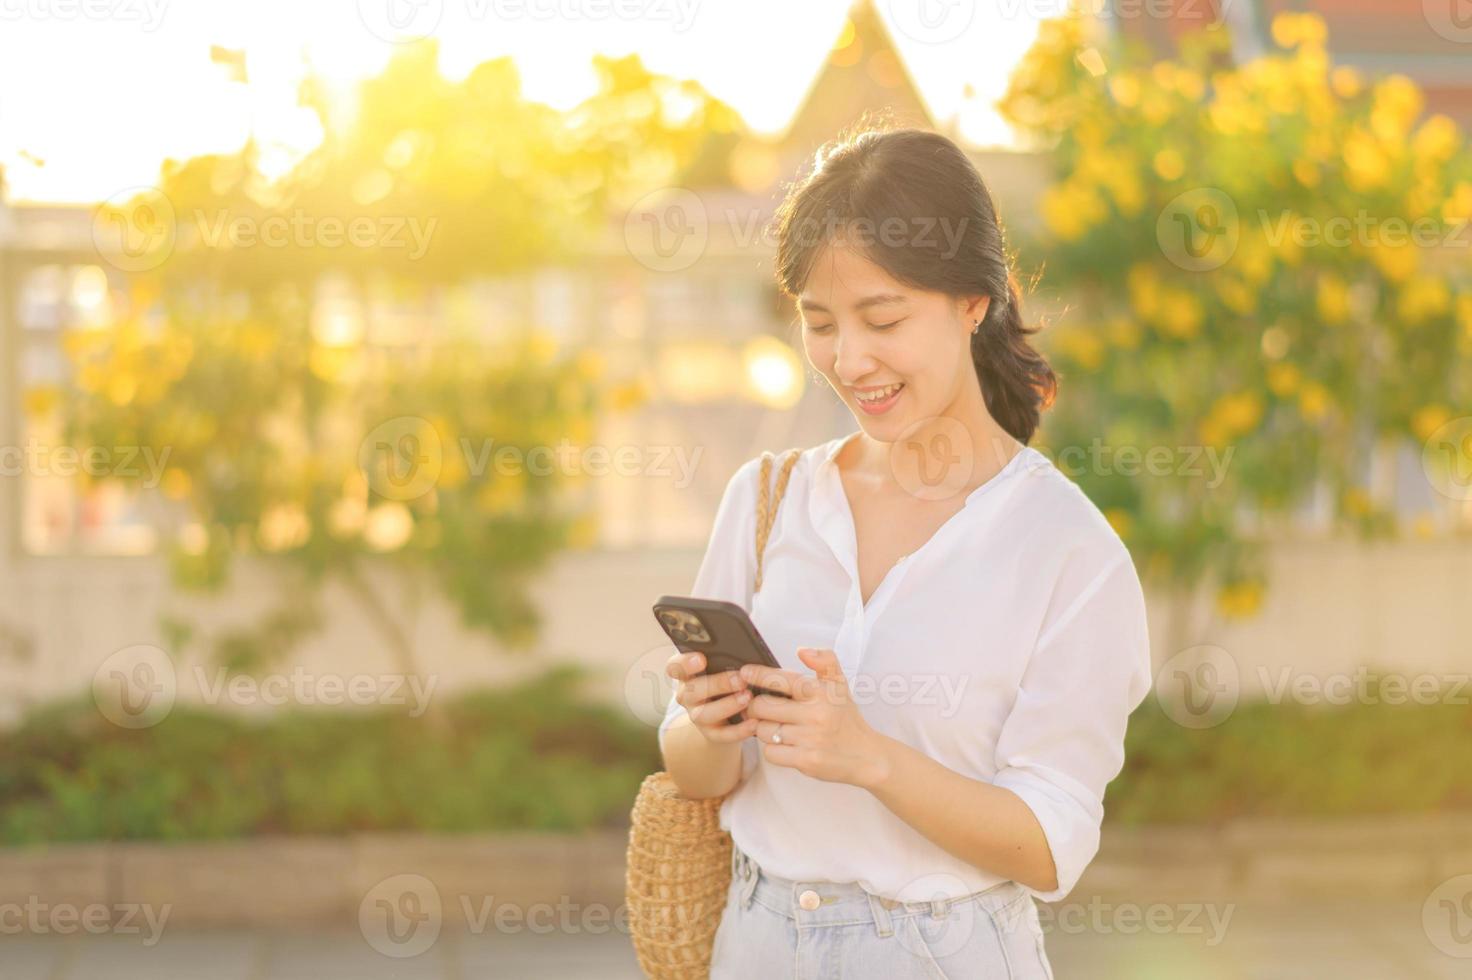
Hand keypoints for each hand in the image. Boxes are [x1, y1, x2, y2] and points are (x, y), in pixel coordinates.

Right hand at [665, 651, 757, 743]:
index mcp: (687, 675)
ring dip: (727, 705)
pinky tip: (754, 722)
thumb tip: (744, 651)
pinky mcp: (711, 734)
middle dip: (718, 684)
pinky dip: (739, 730)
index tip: (701, 658)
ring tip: (748, 698)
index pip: (675, 667)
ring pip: (704, 714)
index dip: (684, 663)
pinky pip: (722, 734)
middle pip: (693, 690)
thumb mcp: (722, 668)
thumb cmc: (726, 682)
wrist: (723, 717)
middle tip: (740, 679)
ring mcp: (697, 716)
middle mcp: (687, 695)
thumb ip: (726, 659)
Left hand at [740, 648, 888, 787]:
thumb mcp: (840, 685)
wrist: (866, 756)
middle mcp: (815, 714)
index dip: (758, 675)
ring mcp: (810, 738)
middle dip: (756, 707)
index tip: (744, 673)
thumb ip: (824, 661)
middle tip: (759, 708)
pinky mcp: (806, 760)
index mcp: (821, 692)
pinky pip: (771, 752)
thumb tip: (802, 650)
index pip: (781, 679)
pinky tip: (784, 745)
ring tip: (775, 727)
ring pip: (763, 730)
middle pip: (762, 706)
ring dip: (763, 729)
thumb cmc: (845, 718)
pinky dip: (772, 749)